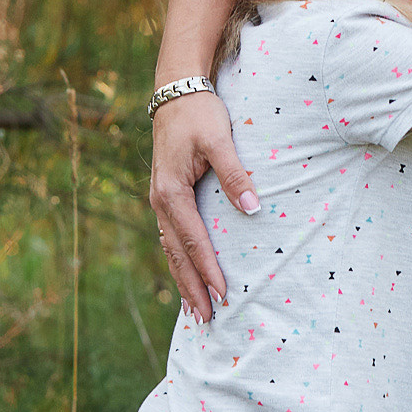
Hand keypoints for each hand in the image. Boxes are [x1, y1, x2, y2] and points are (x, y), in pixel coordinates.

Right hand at [148, 93, 259, 322]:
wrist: (175, 91)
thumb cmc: (200, 113)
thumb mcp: (220, 139)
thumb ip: (236, 174)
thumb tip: (253, 207)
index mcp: (172, 192)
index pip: (194, 240)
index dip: (208, 270)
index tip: (224, 295)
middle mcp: (160, 201)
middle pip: (177, 254)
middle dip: (192, 287)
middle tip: (207, 319)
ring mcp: (159, 200)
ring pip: (171, 249)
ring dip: (183, 280)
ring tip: (196, 310)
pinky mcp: (165, 196)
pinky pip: (171, 237)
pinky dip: (179, 260)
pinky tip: (186, 276)